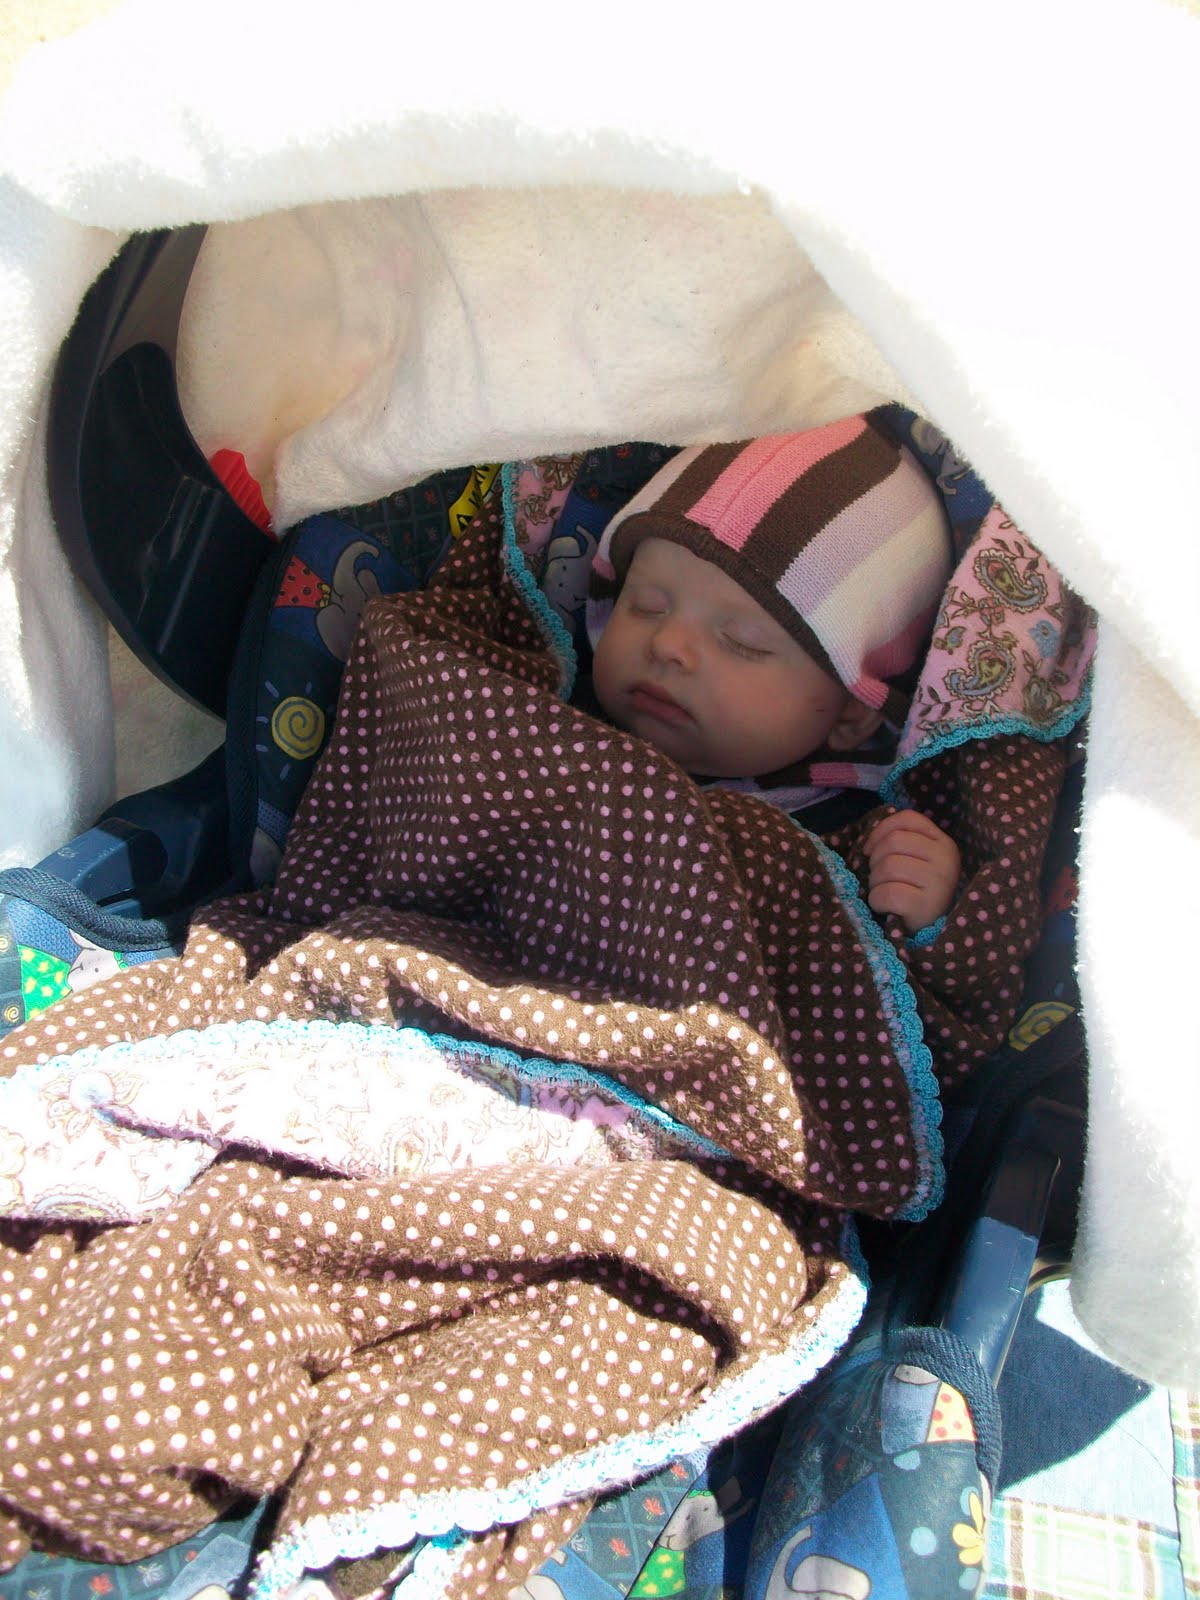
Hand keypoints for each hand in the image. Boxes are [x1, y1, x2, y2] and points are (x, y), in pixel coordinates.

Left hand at [864, 809, 960, 934]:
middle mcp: (946, 860)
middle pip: (893, 842)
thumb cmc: (916, 891)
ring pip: (888, 866)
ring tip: (884, 892)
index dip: (881, 830)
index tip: (869, 849)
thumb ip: (902, 842)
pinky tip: (885, 907)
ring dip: (875, 882)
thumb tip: (869, 843)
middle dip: (876, 860)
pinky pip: (887, 893)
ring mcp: (939, 882)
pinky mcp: (926, 906)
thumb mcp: (917, 860)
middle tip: (880, 878)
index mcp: (944, 843)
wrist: (927, 931)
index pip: (908, 819)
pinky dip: (876, 901)